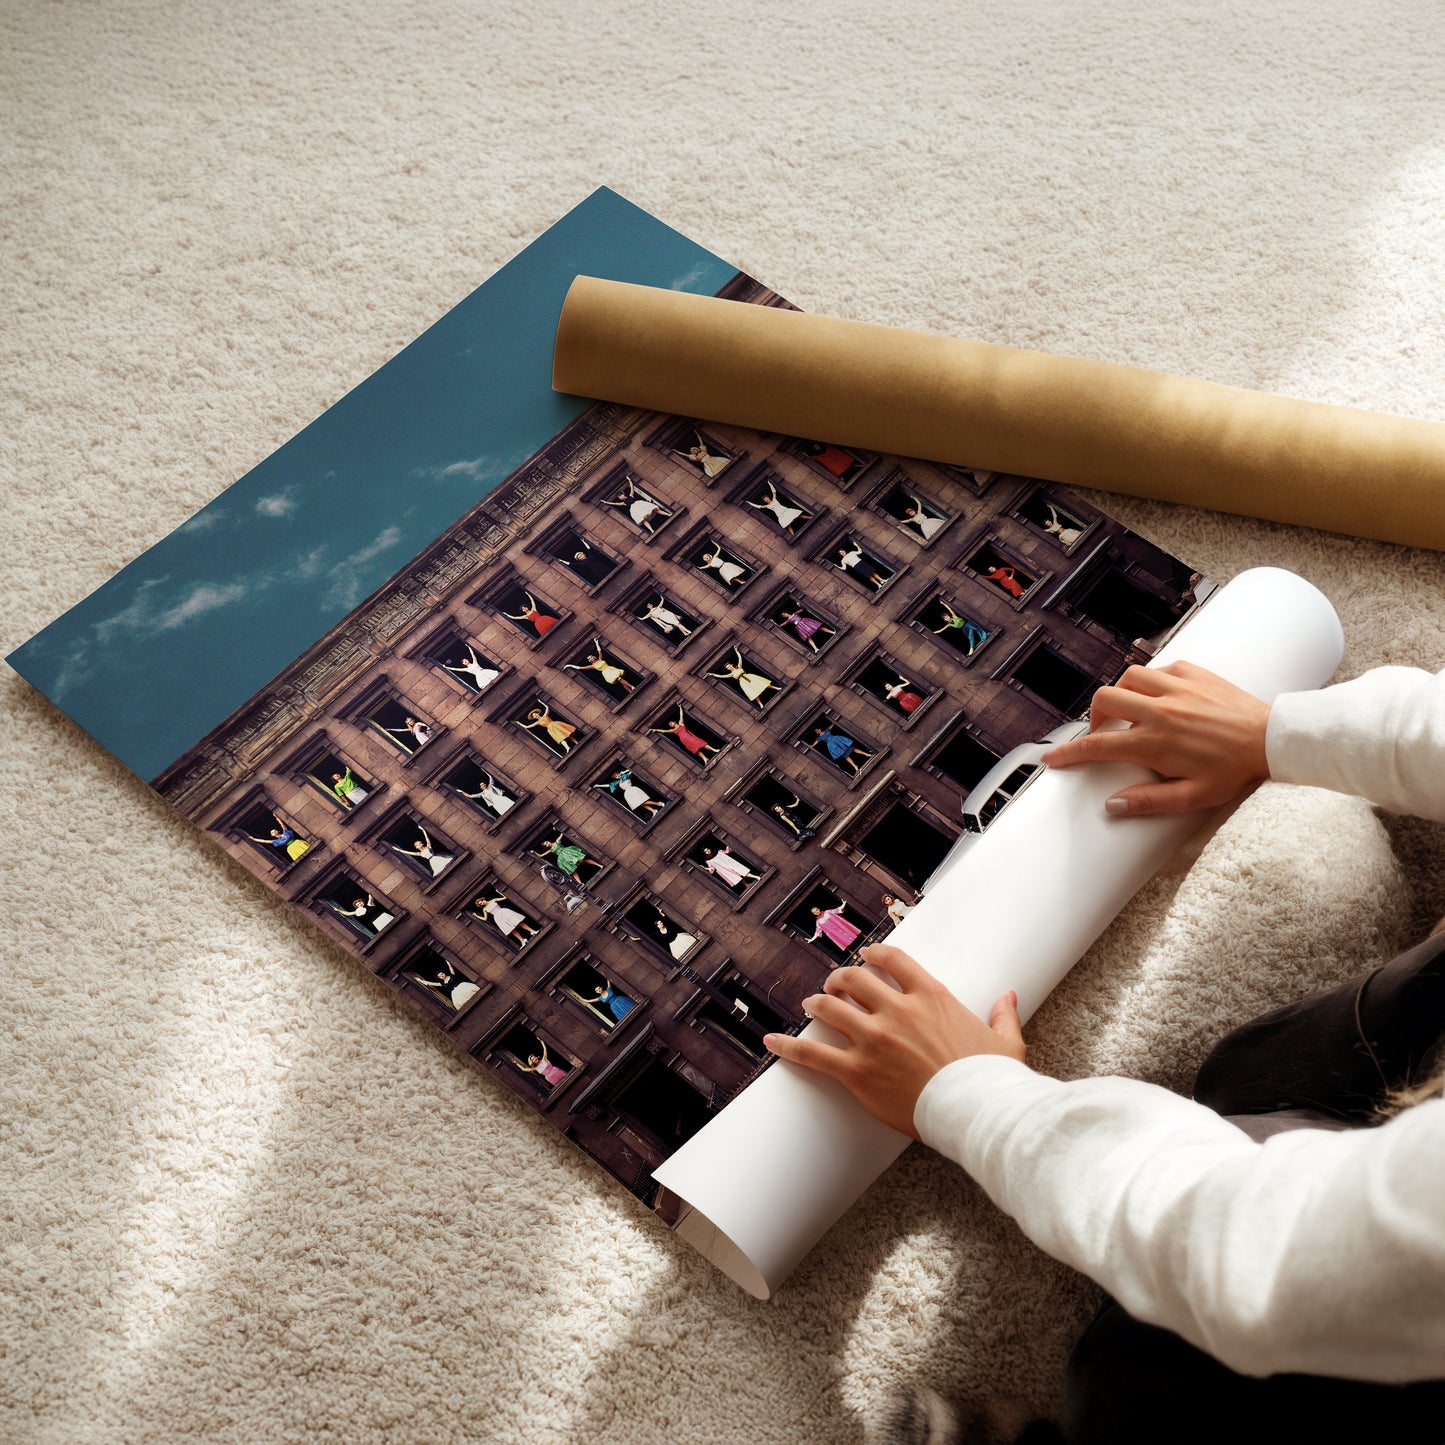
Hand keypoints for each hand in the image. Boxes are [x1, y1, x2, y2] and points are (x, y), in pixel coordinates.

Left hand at [763, 944, 1024, 1139]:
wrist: (978, 1113)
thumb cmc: (992, 1080)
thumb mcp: (1005, 1041)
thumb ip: (1003, 1014)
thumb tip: (1009, 996)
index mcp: (931, 996)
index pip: (892, 960)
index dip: (874, 954)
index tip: (866, 956)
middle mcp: (897, 1010)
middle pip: (853, 979)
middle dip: (839, 979)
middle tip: (834, 985)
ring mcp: (874, 1039)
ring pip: (830, 1008)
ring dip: (817, 1003)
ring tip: (810, 1004)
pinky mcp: (857, 1072)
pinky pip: (813, 1054)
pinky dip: (789, 1045)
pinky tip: (772, 1040)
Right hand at [1040, 660, 1270, 815]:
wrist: (1273, 740)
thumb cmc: (1236, 770)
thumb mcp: (1193, 797)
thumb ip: (1149, 801)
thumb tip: (1113, 805)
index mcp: (1155, 742)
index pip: (1098, 746)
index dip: (1069, 753)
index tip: (1053, 758)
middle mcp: (1160, 710)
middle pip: (1105, 700)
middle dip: (1094, 717)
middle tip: (1103, 733)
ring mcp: (1177, 688)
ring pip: (1128, 677)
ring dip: (1121, 693)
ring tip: (1129, 711)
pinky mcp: (1194, 673)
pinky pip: (1159, 669)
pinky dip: (1151, 681)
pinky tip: (1160, 696)